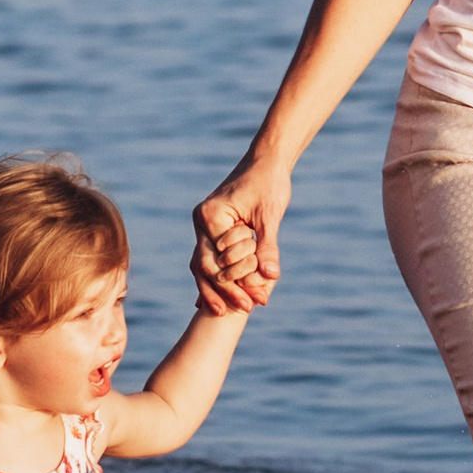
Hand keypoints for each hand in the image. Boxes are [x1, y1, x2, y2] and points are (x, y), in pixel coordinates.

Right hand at [191, 159, 291, 312]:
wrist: (266, 161)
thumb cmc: (269, 183)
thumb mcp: (270, 215)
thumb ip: (267, 246)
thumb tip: (270, 276)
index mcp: (211, 217)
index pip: (219, 262)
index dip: (237, 285)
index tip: (255, 302)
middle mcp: (201, 221)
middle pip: (206, 267)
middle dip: (226, 291)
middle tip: (247, 310)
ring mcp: (203, 225)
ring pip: (204, 265)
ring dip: (218, 288)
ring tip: (231, 311)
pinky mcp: (212, 228)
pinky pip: (210, 257)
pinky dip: (217, 275)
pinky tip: (221, 297)